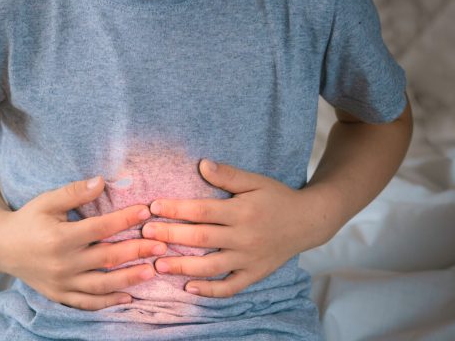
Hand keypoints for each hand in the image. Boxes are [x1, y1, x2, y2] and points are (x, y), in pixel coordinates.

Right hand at [0, 176, 166, 309]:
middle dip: (136, 250)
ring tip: (152, 271)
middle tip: (161, 245)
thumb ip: (74, 192)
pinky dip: (108, 302)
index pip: (100, 228)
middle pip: (106, 257)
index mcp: (59, 237)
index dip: (124, 220)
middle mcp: (62, 263)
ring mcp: (61, 283)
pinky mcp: (60, 295)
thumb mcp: (47, 201)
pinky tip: (129, 297)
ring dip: (129, 278)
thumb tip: (102, 181)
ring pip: (101, 284)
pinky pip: (88, 302)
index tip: (146, 212)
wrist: (1, 247)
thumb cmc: (28, 220)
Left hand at [141, 159, 329, 297]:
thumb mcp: (255, 181)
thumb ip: (228, 174)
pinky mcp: (255, 274)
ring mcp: (249, 258)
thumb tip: (202, 164)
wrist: (309, 221)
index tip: (154, 207)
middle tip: (145, 234)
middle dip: (171, 236)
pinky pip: (231, 286)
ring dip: (183, 266)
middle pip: (201, 238)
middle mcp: (244, 237)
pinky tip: (189, 288)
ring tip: (158, 264)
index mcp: (242, 211)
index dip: (177, 209)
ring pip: (212, 266)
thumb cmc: (276, 197)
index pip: (202, 211)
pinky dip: (210, 291)